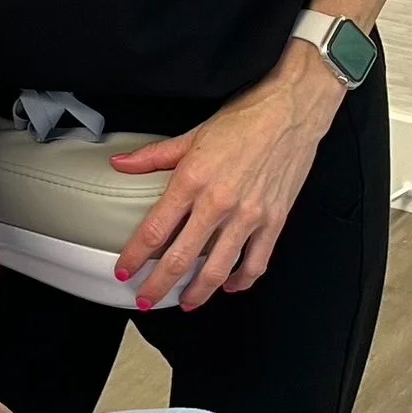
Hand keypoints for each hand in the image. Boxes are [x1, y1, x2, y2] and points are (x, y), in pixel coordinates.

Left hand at [111, 44, 344, 310]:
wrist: (291, 110)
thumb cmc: (243, 118)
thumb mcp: (193, 134)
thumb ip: (154, 156)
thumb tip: (119, 164)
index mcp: (192, 180)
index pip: (154, 230)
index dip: (135, 256)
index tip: (123, 271)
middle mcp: (218, 203)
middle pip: (181, 258)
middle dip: (158, 285)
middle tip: (145, 299)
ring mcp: (248, 216)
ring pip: (218, 269)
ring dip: (198, 292)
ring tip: (185, 302)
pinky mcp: (274, 221)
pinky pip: (256, 262)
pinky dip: (242, 280)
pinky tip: (230, 286)